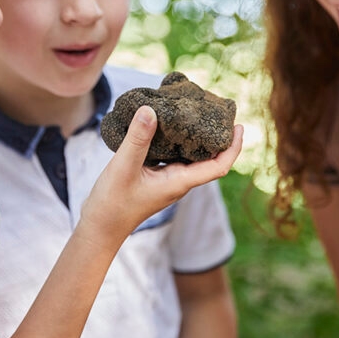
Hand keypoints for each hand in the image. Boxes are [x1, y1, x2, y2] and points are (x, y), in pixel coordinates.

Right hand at [81, 105, 242, 241]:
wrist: (99, 228)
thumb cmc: (113, 204)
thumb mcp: (124, 167)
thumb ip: (138, 139)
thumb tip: (150, 110)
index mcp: (180, 182)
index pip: (219, 166)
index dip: (233, 148)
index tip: (239, 127)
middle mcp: (179, 180)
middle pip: (209, 157)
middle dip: (218, 136)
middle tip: (217, 110)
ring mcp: (167, 179)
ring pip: (190, 155)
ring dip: (196, 136)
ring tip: (195, 111)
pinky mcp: (155, 176)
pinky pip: (173, 154)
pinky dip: (176, 139)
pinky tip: (167, 123)